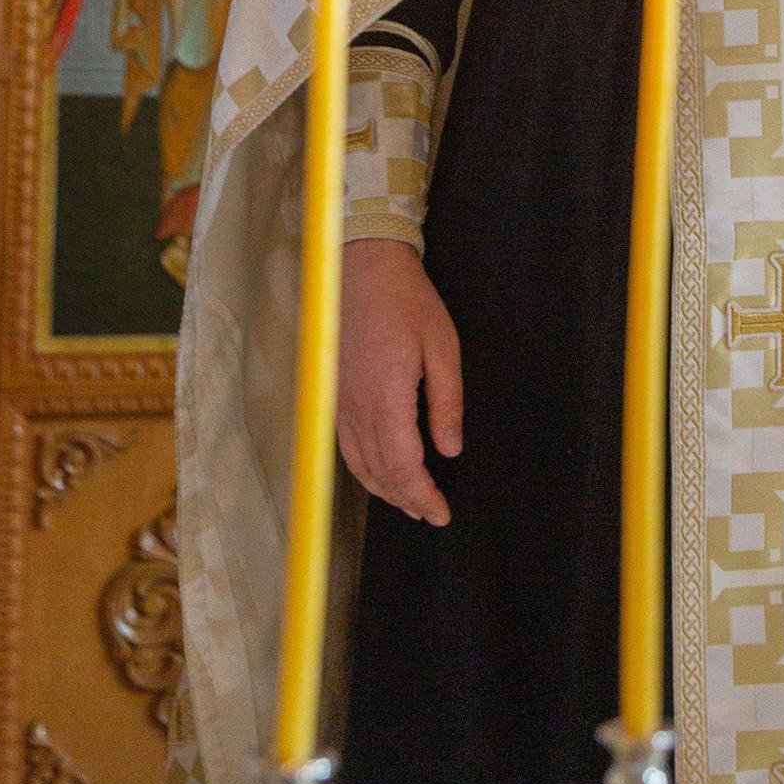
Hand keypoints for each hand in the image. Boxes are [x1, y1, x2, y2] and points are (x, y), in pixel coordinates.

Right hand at [338, 239, 461, 525]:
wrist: (364, 268)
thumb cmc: (407, 302)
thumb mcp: (443, 347)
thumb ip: (447, 403)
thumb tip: (450, 449)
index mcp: (387, 398)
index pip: (404, 465)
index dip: (423, 495)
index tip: (442, 513)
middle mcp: (357, 408)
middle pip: (380, 472)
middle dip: (407, 499)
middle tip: (433, 515)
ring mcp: (340, 403)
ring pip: (360, 464)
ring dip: (385, 490)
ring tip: (410, 504)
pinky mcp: (334, 395)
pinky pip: (347, 446)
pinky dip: (365, 470)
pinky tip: (381, 474)